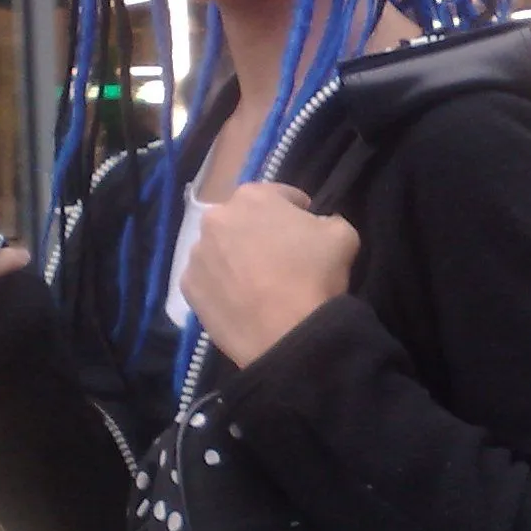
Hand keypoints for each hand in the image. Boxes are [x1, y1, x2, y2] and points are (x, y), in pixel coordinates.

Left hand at [181, 183, 357, 367]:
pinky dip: (222, 285)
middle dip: (260, 233)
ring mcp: (197, 253)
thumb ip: (328, 219)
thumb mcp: (343, 234)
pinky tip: (241, 301)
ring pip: (220, 249)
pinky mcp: (188, 287)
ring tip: (258, 284)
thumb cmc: (316, 276)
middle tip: (281, 260)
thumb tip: (316, 226)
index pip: (279, 196)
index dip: (297, 212)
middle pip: (243, 221)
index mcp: (252, 196)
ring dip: (236, 258)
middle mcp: (216, 217)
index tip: (306, 232)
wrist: (288, 335)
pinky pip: (208, 279)